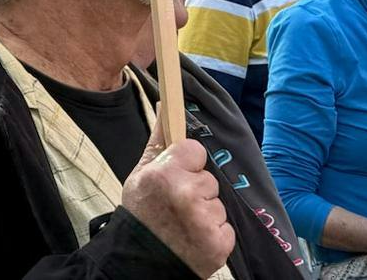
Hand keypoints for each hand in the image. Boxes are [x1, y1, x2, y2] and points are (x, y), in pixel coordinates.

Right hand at [121, 126, 232, 276]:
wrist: (140, 262)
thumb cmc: (141, 215)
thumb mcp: (141, 174)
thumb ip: (158, 141)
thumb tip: (165, 104)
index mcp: (165, 174)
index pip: (196, 150)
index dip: (187, 164)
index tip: (178, 176)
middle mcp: (186, 194)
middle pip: (208, 179)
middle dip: (196, 190)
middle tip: (177, 205)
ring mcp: (205, 220)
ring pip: (218, 203)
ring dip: (205, 213)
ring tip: (184, 224)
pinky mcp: (219, 243)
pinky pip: (226, 226)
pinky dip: (214, 233)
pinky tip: (195, 238)